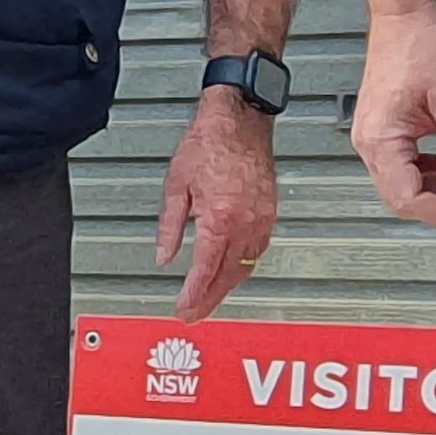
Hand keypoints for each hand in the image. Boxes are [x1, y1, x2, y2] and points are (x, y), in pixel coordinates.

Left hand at [158, 86, 283, 317]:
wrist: (239, 120)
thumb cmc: (209, 143)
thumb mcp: (176, 185)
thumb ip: (170, 227)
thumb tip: (165, 256)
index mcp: (219, 218)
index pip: (205, 271)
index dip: (193, 295)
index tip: (184, 309)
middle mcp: (245, 223)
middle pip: (228, 276)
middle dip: (210, 300)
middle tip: (195, 314)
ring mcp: (262, 220)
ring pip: (246, 267)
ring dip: (228, 286)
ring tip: (210, 298)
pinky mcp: (270, 213)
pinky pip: (257, 251)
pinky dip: (243, 266)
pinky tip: (232, 270)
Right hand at [350, 9, 435, 233]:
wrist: (406, 18)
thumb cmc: (422, 47)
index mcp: (380, 138)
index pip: (407, 198)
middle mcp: (369, 143)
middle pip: (401, 198)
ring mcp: (373, 137)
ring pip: (402, 185)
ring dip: (434, 190)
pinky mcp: (383, 130)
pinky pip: (403, 167)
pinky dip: (427, 174)